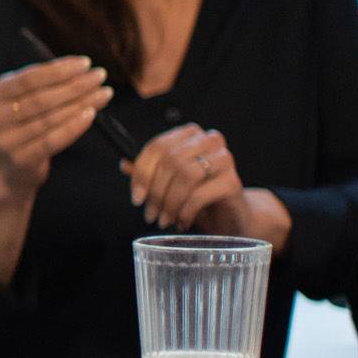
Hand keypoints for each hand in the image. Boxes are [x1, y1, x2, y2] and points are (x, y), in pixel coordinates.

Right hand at [0, 55, 112, 195]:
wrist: (6, 168)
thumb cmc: (22, 126)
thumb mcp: (24, 100)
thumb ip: (45, 82)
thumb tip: (79, 65)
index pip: (29, 78)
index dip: (59, 70)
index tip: (86, 64)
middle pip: (41, 98)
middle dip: (75, 85)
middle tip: (99, 76)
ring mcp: (6, 140)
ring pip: (49, 119)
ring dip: (81, 104)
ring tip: (103, 94)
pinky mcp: (21, 159)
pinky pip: (52, 140)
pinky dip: (74, 126)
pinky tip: (91, 115)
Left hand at [119, 124, 291, 250]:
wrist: (231, 217)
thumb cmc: (197, 198)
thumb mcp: (168, 184)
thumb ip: (148, 172)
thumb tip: (124, 164)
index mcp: (190, 135)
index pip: (157, 147)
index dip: (142, 173)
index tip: (136, 198)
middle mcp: (210, 140)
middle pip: (171, 160)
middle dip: (155, 191)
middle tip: (150, 214)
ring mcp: (224, 159)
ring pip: (185, 175)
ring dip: (169, 202)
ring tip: (164, 220)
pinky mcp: (233, 182)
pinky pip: (199, 195)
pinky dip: (184, 212)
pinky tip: (182, 222)